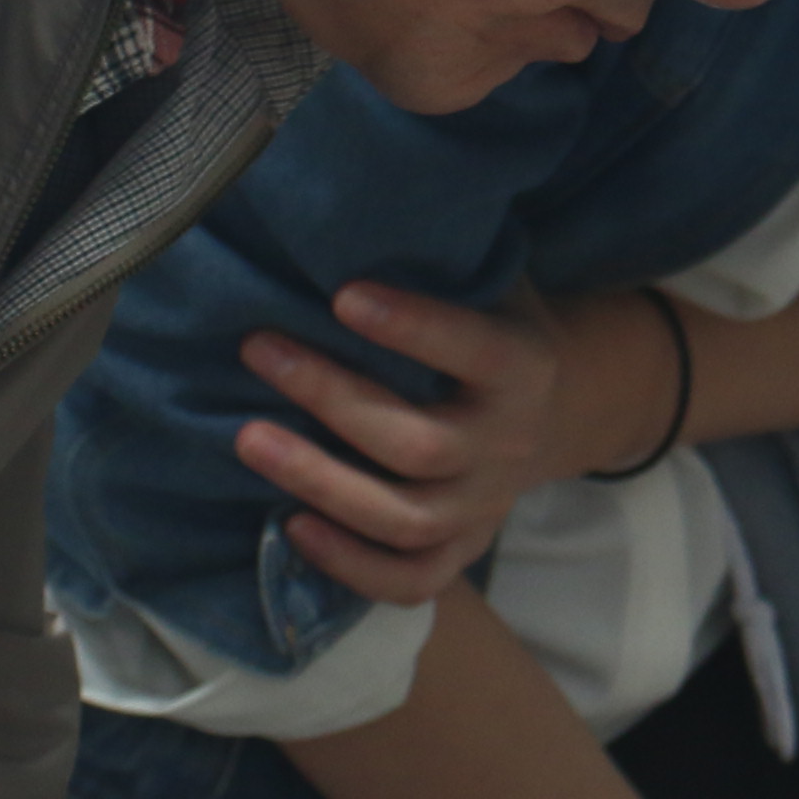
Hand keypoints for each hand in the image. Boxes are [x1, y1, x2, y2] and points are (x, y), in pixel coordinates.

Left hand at [238, 281, 664, 607]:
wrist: (550, 407)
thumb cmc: (489, 323)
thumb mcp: (488, 280)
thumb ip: (437, 264)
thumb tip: (339, 218)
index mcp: (525, 368)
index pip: (474, 350)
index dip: (412, 328)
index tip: (340, 296)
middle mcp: (509, 445)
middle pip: (419, 444)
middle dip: (331, 397)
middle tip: (258, 350)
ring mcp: (485, 507)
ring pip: (404, 518)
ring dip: (321, 482)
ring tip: (248, 440)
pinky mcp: (462, 549)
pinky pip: (410, 580)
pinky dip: (350, 565)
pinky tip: (289, 526)